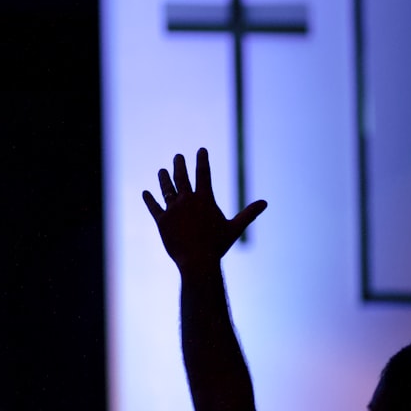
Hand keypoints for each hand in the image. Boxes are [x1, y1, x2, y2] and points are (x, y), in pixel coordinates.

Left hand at [142, 148, 266, 270]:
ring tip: (162, 171)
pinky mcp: (162, 221)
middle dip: (180, 165)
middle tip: (178, 156)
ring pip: (166, 189)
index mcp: (205, 199)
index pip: (204, 173)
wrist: (197, 260)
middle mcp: (187, 200)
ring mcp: (173, 210)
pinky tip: (145, 193)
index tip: (201, 150)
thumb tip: (265, 203)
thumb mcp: (236, 228)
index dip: (202, 160)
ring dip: (164, 178)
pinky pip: (154, 207)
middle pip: (182, 177)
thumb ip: (249, 213)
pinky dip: (149, 200)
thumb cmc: (218, 245)